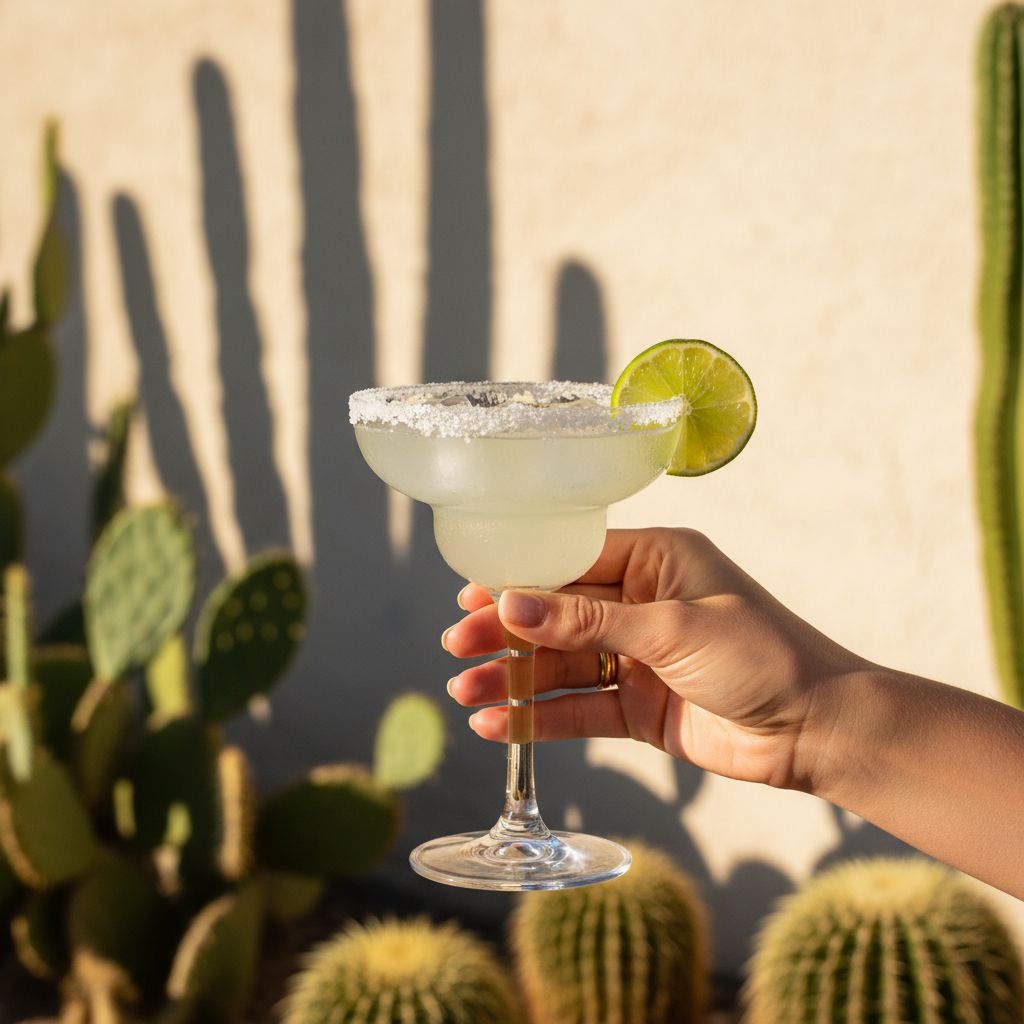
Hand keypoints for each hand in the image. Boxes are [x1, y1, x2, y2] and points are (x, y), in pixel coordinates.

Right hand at [444, 528, 869, 793]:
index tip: (471, 594)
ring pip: (560, 663)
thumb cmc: (763, 656)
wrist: (817, 729)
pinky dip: (539, 717)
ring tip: (467, 692)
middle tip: (457, 646)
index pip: (571, 560)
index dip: (519, 577)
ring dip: (514, 679)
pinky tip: (498, 724)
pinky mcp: (637, 706)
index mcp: (655, 560)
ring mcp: (636, 657)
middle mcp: (640, 603)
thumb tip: (512, 604)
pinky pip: (577, 707)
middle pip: (556, 613)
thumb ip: (588, 622)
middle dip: (507, 631)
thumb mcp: (671, 628)